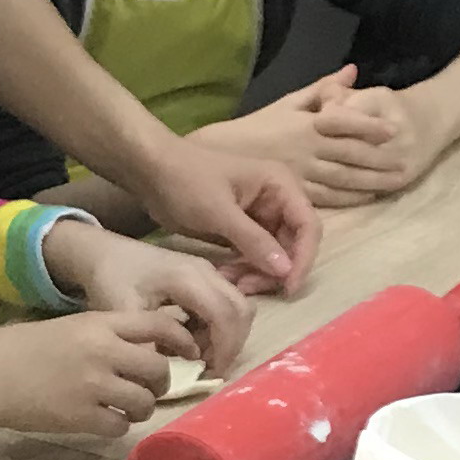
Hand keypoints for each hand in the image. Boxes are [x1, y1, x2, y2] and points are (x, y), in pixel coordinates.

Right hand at [0, 304, 196, 441]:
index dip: (181, 340)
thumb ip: (105, 335)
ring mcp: (93, 386)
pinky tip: (102, 420)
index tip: (188, 353)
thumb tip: (143, 351)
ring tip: (126, 408)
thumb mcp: (69, 328)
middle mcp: (102, 352)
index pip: (158, 325)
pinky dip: (117, 426)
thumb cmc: (21, 348)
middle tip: (149, 388)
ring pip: (144, 401)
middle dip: (160, 382)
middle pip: (158, 369)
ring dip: (141, 408)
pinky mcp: (81, 418)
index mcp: (99, 324)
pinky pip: (120, 427)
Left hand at [44, 218, 254, 375]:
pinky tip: (188, 339)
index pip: (225, 315)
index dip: (225, 349)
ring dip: (225, 336)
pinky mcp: (205, 277)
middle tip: (207, 369)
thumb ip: (146, 342)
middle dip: (230, 345)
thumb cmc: (110, 278)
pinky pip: (226, 305)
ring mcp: (208, 271)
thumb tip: (167, 374)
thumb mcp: (122, 312)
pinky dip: (216, 327)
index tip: (209, 374)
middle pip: (241, 311)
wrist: (102, 252)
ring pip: (238, 308)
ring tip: (193, 355)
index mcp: (188, 277)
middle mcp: (206, 271)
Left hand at [118, 129, 318, 294]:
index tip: (288, 287)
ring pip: (273, 256)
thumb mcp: (219, 212)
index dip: (303, 259)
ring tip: (230, 282)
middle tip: (247, 288)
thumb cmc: (185, 180)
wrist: (150, 171)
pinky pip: (254, 256)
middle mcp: (277, 200)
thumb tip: (286, 271)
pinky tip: (224, 277)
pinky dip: (243, 270)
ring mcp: (260, 216)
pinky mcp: (242, 230)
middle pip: (293, 245)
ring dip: (256, 273)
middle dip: (274, 270)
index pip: (309, 226)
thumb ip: (254, 241)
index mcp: (280, 185)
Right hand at [206, 69, 428, 207]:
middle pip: (350, 154)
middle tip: (408, 161)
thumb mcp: (288, 102)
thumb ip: (322, 89)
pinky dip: (351, 198)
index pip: (343, 121)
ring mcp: (302, 172)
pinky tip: (370, 196)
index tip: (394, 129)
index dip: (370, 125)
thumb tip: (353, 72)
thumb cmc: (257, 127)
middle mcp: (307, 148)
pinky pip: (328, 197)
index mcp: (306, 123)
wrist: (221, 156)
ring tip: (398, 180)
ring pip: (344, 177)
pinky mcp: (296, 192)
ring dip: (372, 180)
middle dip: (381, 159)